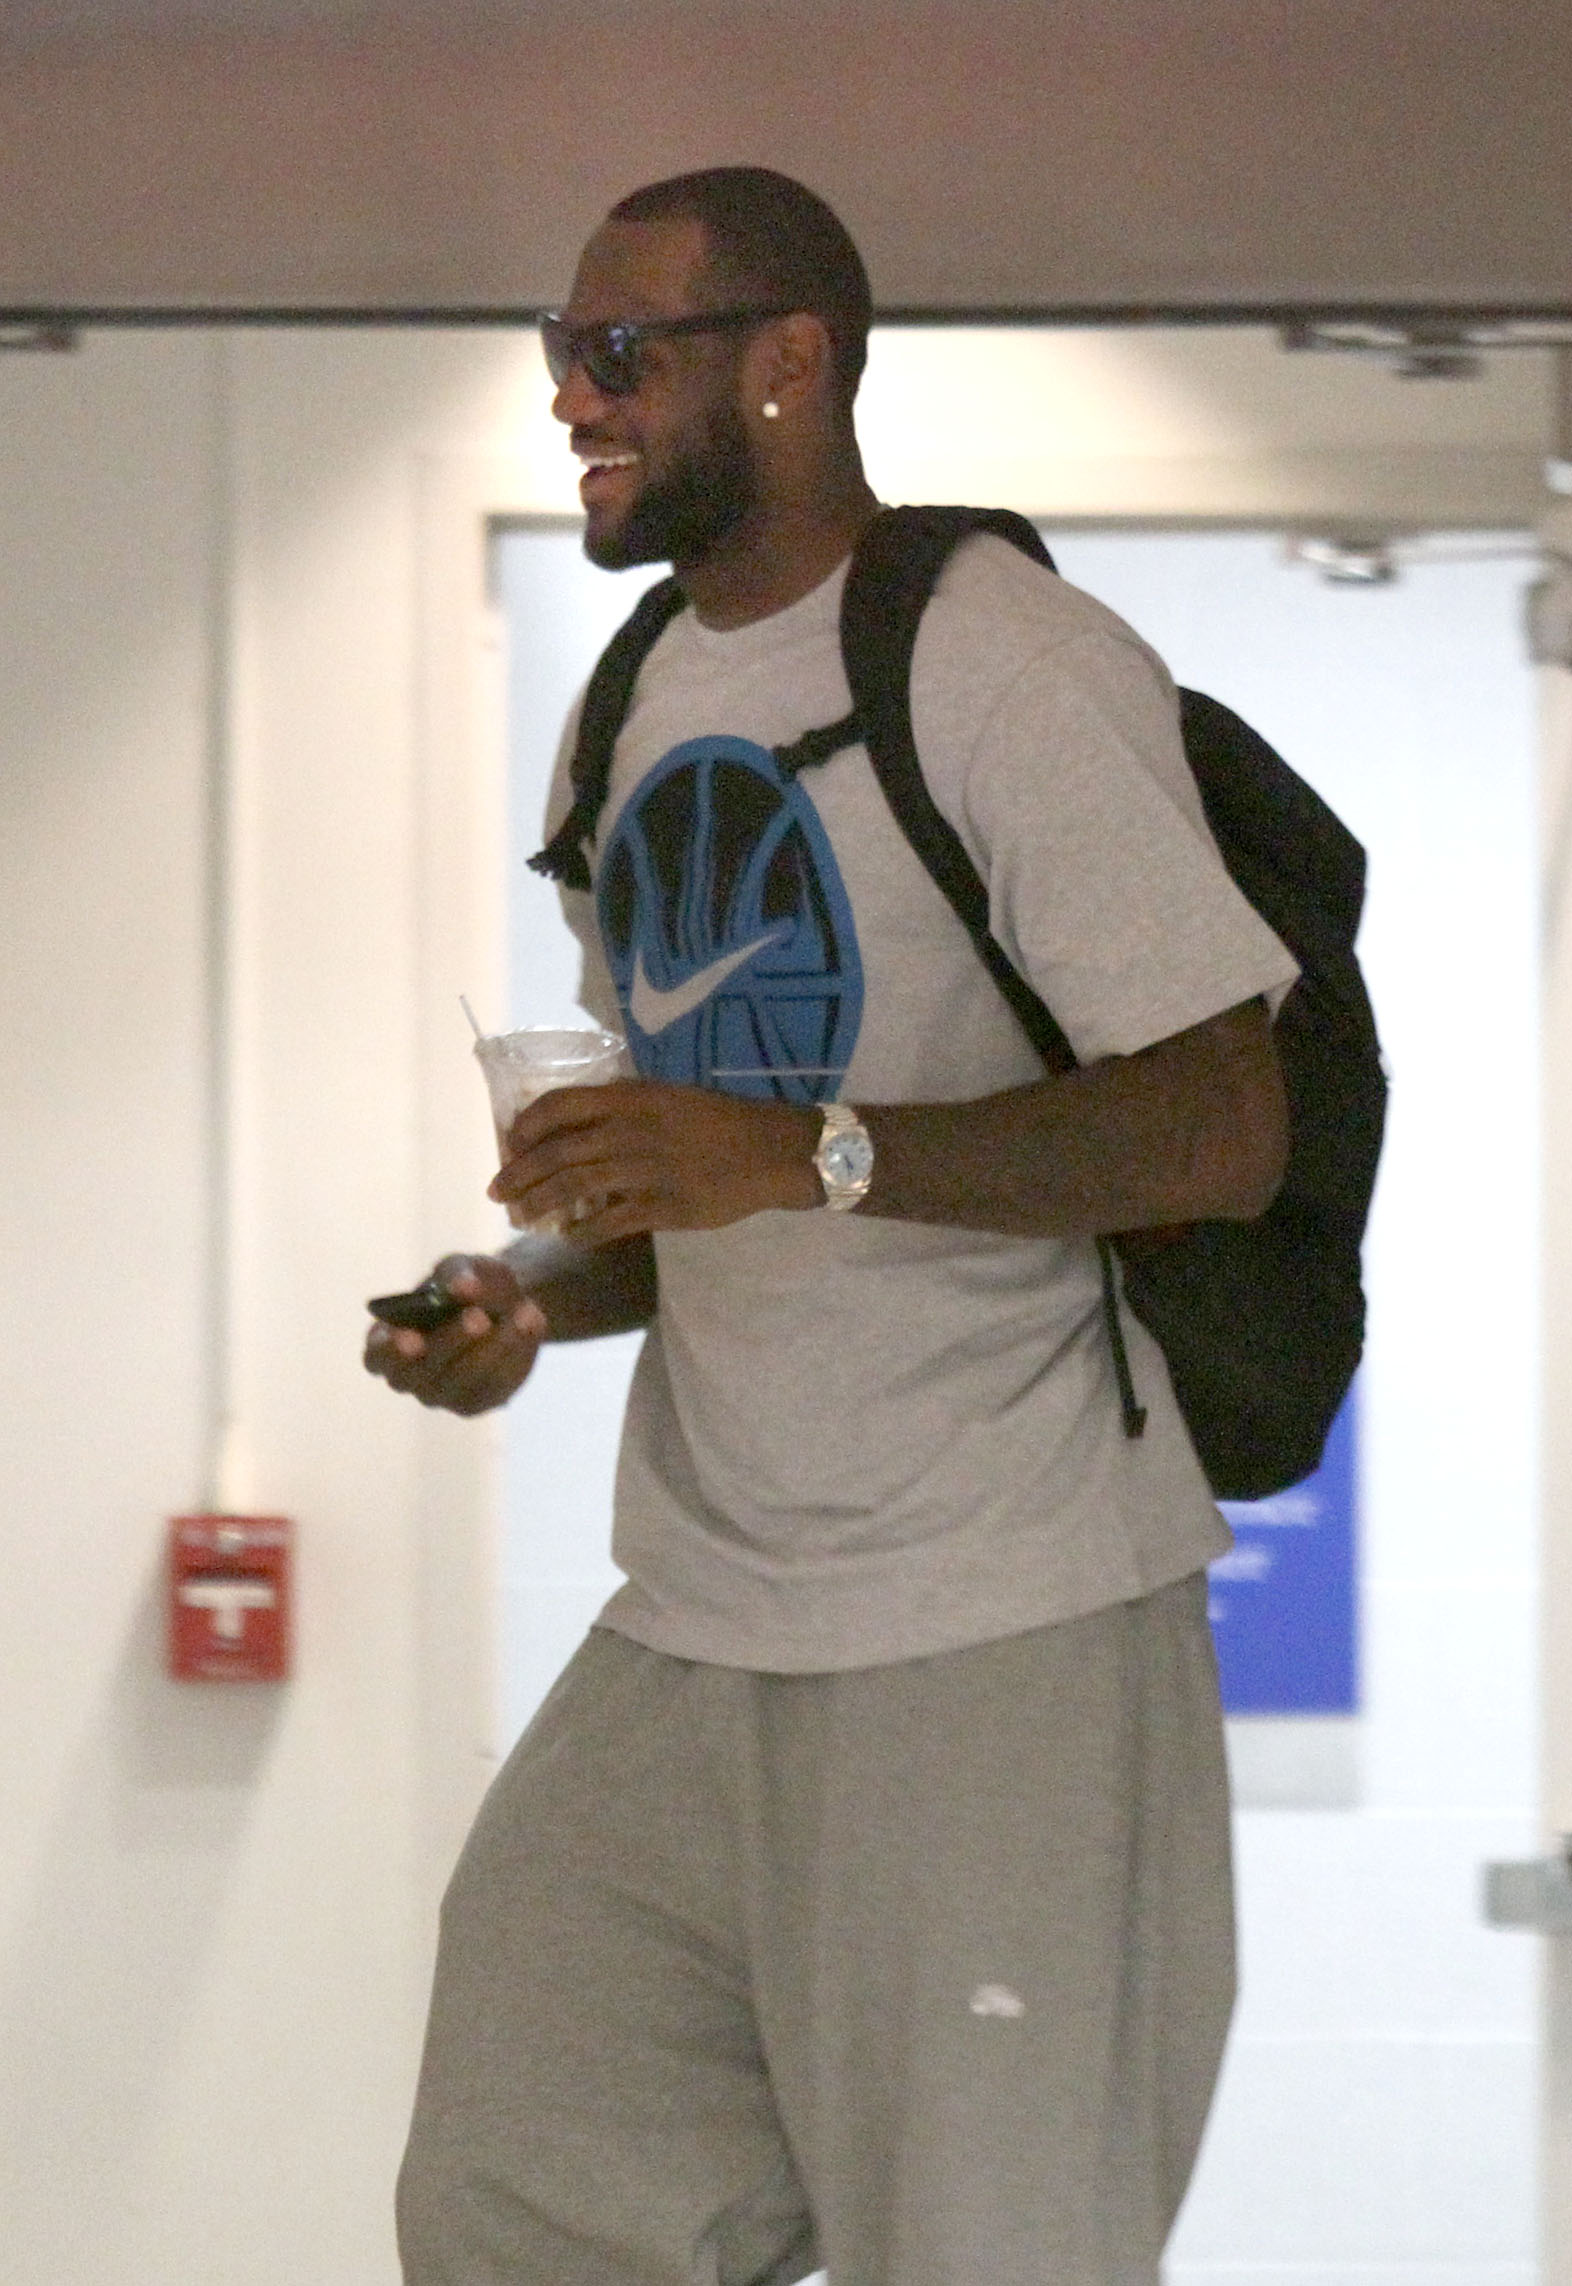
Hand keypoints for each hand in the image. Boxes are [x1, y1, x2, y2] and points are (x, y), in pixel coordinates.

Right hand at [363, 1254, 545, 1415]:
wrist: (506, 1302)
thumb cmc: (469, 1284)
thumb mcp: (463, 1266)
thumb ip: (458, 1274)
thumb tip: (462, 1287)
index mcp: (389, 1339)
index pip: (376, 1357)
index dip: (388, 1352)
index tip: (410, 1337)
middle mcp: (409, 1375)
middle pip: (418, 1373)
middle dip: (450, 1343)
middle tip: (478, 1316)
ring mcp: (441, 1394)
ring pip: (462, 1382)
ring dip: (494, 1347)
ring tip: (523, 1312)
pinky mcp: (476, 1402)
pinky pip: (495, 1386)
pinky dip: (516, 1353)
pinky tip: (532, 1322)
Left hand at [489, 1079, 820, 1242]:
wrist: (769, 1151)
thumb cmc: (718, 1120)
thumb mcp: (667, 1097)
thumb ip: (623, 1108)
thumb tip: (574, 1127)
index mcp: (630, 1098)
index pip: (559, 1105)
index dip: (525, 1126)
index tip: (509, 1143)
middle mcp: (630, 1131)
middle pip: (556, 1153)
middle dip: (518, 1175)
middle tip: (497, 1192)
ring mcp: (645, 1171)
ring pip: (573, 1189)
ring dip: (539, 1205)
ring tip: (521, 1217)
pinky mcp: (662, 1207)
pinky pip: (608, 1223)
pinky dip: (582, 1233)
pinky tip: (570, 1238)